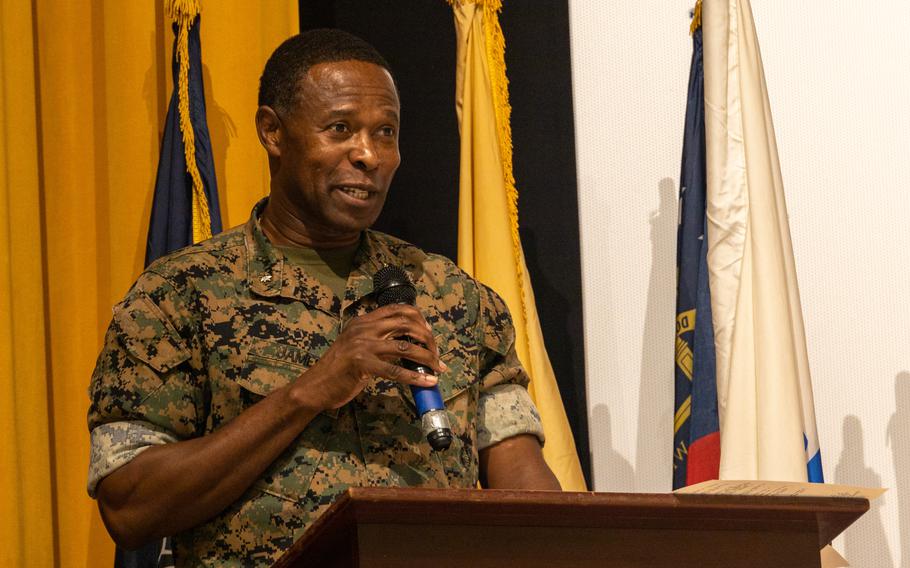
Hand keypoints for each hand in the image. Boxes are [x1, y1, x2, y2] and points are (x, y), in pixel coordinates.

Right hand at [291, 303, 444, 412]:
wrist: (315, 386)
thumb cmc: (339, 369)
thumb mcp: (357, 345)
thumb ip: (378, 340)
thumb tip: (409, 345)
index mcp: (363, 321)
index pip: (398, 309)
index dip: (419, 319)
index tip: (428, 333)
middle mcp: (364, 328)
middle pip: (407, 324)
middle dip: (427, 339)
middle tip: (436, 354)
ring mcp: (362, 345)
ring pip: (405, 347)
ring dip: (427, 358)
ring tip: (437, 368)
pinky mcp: (362, 364)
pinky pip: (396, 369)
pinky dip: (416, 377)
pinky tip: (427, 381)